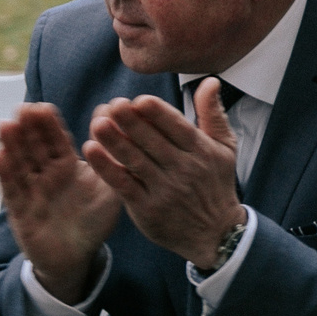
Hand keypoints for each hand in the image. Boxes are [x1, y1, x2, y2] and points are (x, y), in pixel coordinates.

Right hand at [0, 103, 121, 302]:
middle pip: (33, 147)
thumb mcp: (109, 189)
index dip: (48, 124)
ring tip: (4, 125)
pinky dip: (4, 173)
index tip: (41, 107)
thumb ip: (111, 160)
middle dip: (27, 128)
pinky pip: (12, 189)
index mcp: (66, 165)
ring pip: (19, 163)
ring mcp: (31, 190)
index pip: (55, 140)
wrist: (77, 257)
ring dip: (11, 145)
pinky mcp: (19, 210)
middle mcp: (45, 174)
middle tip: (21, 108)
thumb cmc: (95, 220)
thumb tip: (114, 130)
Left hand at [82, 85, 244, 271]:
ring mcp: (164, 189)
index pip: (178, 127)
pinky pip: (122, 183)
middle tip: (113, 105)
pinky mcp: (146, 208)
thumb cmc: (216, 184)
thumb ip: (212, 113)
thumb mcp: (224, 148)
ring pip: (135, 161)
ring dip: (114, 141)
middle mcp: (183, 169)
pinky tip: (91, 151)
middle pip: (153, 142)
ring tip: (97, 123)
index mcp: (201, 151)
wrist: (215, 234)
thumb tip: (209, 81)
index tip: (139, 100)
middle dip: (132, 123)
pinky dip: (106, 167)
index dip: (158, 114)